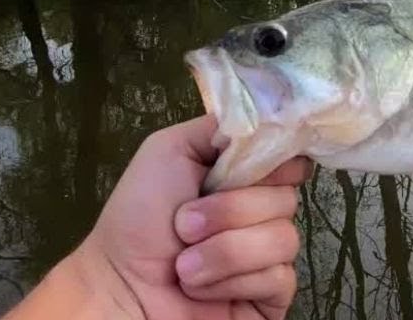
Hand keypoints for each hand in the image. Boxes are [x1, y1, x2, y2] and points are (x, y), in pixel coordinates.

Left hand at [5, 115, 310, 319]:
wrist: (121, 286)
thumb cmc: (138, 218)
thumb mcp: (170, 149)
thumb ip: (220, 127)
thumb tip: (268, 117)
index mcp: (244, 176)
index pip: (291, 158)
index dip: (273, 162)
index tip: (238, 170)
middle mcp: (262, 212)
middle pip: (287, 198)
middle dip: (229, 212)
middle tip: (185, 225)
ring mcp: (269, 256)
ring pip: (283, 239)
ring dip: (223, 252)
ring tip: (184, 266)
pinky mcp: (271, 295)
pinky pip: (278, 278)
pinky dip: (232, 281)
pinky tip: (202, 289)